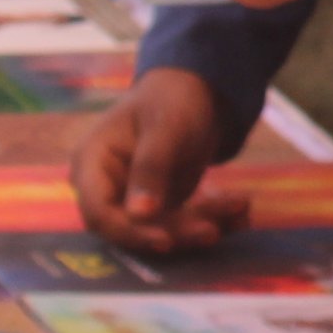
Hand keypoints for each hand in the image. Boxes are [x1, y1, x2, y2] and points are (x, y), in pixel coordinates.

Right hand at [72, 68, 252, 254]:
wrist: (196, 93)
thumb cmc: (172, 100)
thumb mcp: (165, 128)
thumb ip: (151, 168)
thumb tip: (139, 214)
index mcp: (92, 162)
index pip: (99, 211)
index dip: (129, 231)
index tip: (166, 240)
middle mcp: (106, 187)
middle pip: (131, 227)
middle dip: (176, 230)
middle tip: (213, 229)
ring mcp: (132, 199)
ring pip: (163, 229)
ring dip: (201, 225)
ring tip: (239, 211)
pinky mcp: (160, 207)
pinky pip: (184, 223)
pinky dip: (213, 219)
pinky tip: (241, 214)